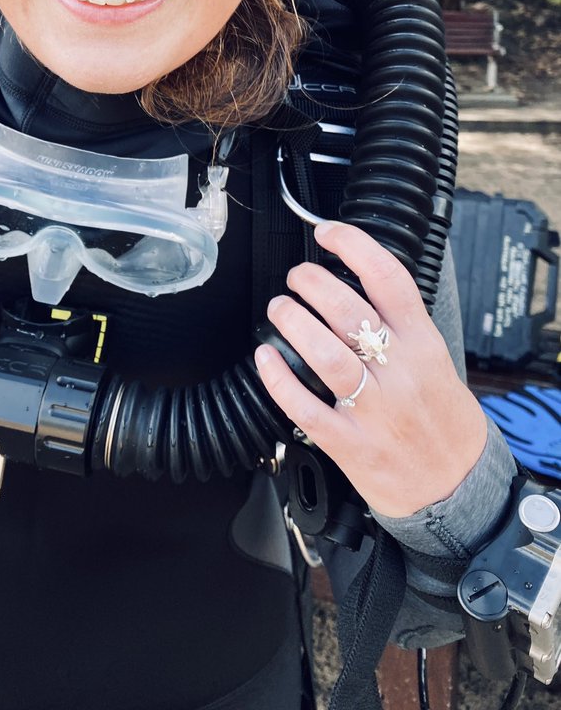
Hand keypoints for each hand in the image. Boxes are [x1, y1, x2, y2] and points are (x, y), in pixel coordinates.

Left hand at [254, 220, 487, 517]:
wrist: (459, 490)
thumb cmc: (444, 422)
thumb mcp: (439, 363)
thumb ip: (402, 328)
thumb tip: (358, 285)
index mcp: (423, 346)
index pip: (389, 280)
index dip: (354, 247)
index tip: (328, 233)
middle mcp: (399, 373)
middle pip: (349, 311)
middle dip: (312, 283)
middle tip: (295, 276)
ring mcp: (373, 410)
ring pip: (325, 353)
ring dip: (293, 321)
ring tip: (279, 308)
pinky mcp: (349, 444)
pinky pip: (304, 406)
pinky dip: (278, 378)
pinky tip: (265, 358)